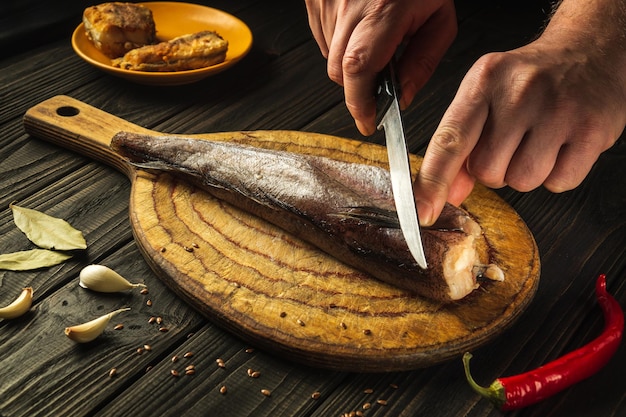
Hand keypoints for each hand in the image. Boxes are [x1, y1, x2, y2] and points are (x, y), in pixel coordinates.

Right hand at [305, 0, 456, 134]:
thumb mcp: (439, 18)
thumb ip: (423, 61)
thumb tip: (402, 96)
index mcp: (383, 11)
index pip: (358, 69)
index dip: (359, 103)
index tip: (367, 121)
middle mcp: (349, 7)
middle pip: (339, 71)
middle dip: (357, 88)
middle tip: (378, 85)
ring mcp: (326, 3)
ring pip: (330, 58)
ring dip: (351, 65)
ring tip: (374, 45)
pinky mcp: (315, 1)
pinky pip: (323, 39)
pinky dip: (340, 46)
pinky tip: (359, 31)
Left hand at [414, 35, 625, 224]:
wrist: (589, 52)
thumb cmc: (528, 79)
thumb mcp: (484, 96)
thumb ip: (460, 144)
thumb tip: (449, 193)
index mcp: (484, 81)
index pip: (450, 140)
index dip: (433, 181)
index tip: (423, 211)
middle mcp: (521, 92)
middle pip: (486, 171)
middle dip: (493, 168)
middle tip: (511, 141)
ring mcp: (559, 111)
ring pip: (522, 182)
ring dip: (525, 173)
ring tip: (536, 141)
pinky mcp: (592, 131)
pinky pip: (558, 183)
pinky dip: (556, 175)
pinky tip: (560, 146)